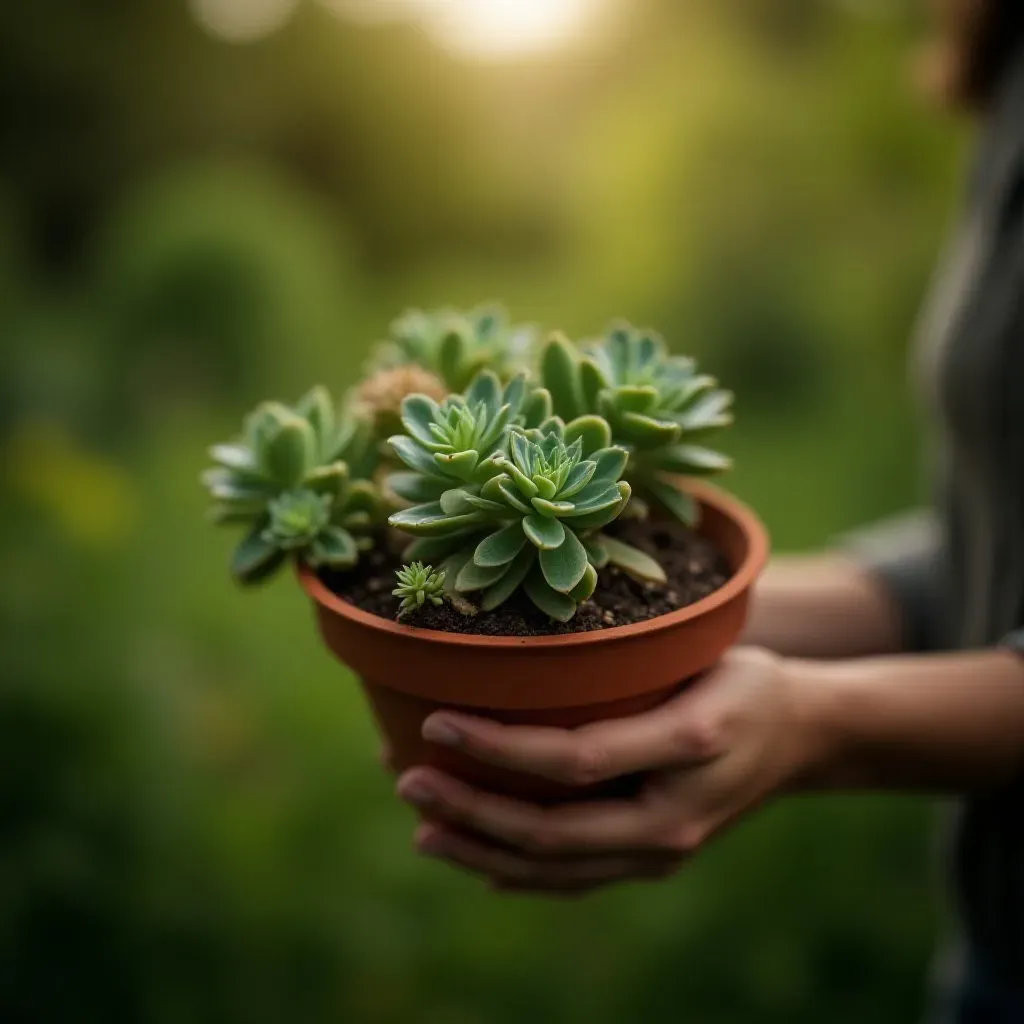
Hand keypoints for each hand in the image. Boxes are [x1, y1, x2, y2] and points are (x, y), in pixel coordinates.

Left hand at [396, 647, 821, 895]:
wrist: (803, 737)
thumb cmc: (743, 678)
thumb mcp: (698, 652)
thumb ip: (628, 669)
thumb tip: (523, 663)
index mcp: (684, 749)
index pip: (572, 760)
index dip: (498, 748)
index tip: (435, 724)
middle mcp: (672, 817)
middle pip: (552, 832)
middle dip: (470, 814)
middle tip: (407, 783)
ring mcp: (665, 850)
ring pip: (558, 869)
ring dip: (483, 853)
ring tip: (424, 832)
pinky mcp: (658, 860)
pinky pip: (580, 879)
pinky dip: (524, 876)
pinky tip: (481, 867)